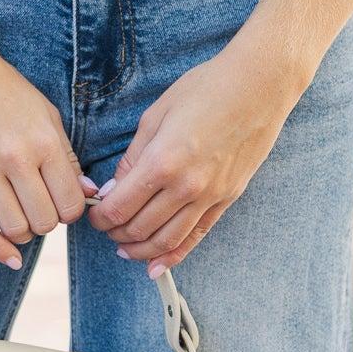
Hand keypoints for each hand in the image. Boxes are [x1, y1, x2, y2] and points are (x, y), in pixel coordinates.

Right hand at [0, 46, 92, 269]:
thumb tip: (87, 192)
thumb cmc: (2, 88)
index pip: (71, 202)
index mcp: (45, 142)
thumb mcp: (45, 114)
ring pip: (14, 228)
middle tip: (40, 211)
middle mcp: (17, 159)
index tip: (63, 206)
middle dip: (47, 223)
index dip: (72, 212)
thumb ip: (66, 156)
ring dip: (23, 234)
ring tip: (21, 222)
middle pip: (45, 221)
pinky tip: (7, 256)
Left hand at [86, 34, 301, 270]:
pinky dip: (174, 255)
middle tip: (106, 229)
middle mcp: (186, 186)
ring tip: (125, 249)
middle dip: (116, 234)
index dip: (100, 217)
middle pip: (140, 228)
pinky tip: (157, 265)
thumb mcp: (156, 116)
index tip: (94, 215)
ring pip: (167, 240)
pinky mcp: (227, 198)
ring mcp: (210, 195)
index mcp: (162, 161)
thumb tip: (114, 189)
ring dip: (140, 250)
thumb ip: (133, 158)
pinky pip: (197, 236)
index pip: (119, 207)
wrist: (259, 86)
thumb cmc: (205, 89)